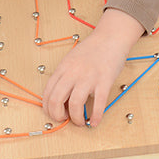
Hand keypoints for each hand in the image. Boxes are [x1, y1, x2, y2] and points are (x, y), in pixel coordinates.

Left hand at [42, 8, 143, 127]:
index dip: (48, 108)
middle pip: (56, 100)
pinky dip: (96, 117)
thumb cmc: (92, 49)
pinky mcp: (104, 81)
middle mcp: (73, 73)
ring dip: (76, 118)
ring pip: (75, 104)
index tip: (54, 113)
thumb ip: (65, 76)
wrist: (111, 37)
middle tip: (65, 119)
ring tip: (80, 121)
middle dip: (58, 116)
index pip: (48, 92)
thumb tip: (61, 98)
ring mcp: (89, 77)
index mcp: (63, 68)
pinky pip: (99, 104)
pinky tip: (95, 122)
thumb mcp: (72, 60)